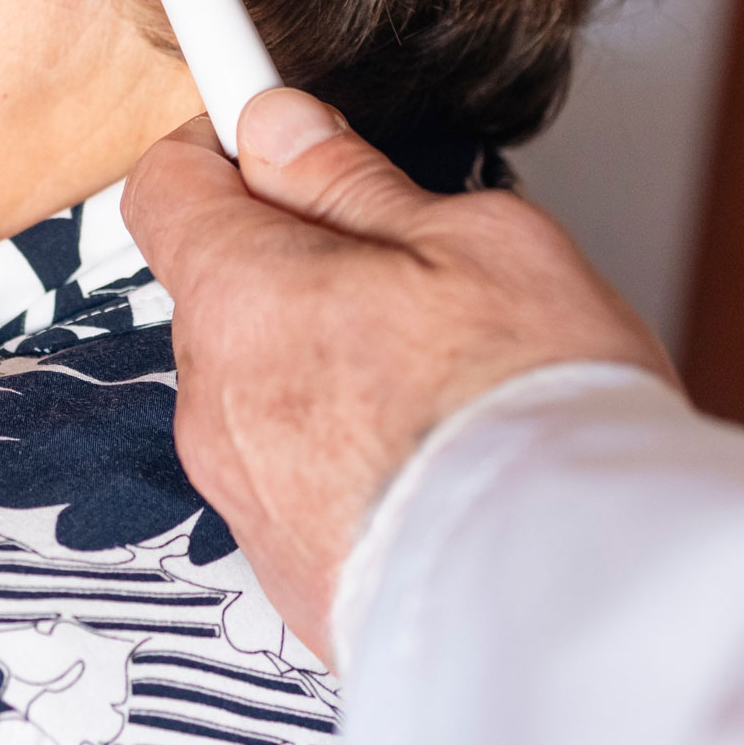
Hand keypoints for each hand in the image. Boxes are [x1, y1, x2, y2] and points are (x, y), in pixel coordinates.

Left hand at [122, 88, 673, 664]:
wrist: (576, 612)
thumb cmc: (534, 415)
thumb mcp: (475, 240)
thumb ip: (354, 182)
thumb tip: (281, 132)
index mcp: (241, 295)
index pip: (167, 189)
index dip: (220, 151)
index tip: (276, 138)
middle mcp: (215, 402)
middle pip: (224, 292)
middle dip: (299, 267)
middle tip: (412, 274)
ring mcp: (242, 499)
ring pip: (265, 388)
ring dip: (329, 366)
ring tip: (447, 385)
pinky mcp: (287, 575)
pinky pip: (295, 479)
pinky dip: (347, 457)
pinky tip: (438, 463)